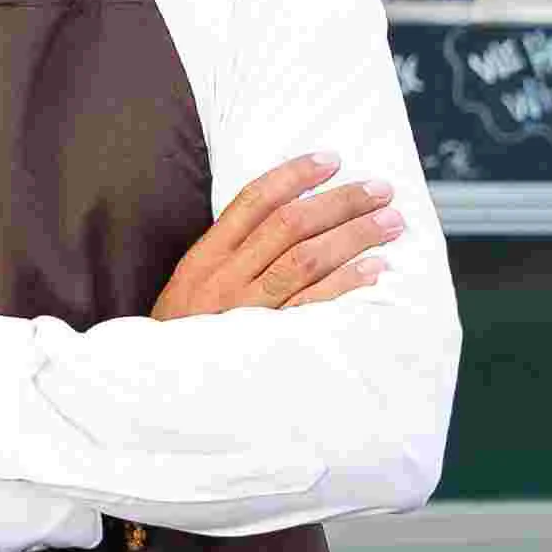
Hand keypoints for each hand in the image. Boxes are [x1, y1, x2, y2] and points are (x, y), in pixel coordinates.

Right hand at [150, 153, 400, 320]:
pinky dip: (346, 283)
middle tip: (379, 189)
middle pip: (289, 224)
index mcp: (206, 256)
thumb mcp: (190, 284)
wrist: (163, 390)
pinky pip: (314, 306)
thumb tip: (282, 218)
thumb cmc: (182, 334)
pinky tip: (374, 268)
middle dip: (339, 201)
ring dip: (353, 235)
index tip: (330, 160)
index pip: (254, 200)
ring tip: (388, 222)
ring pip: (306, 259)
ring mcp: (248, 310)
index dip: (294, 175)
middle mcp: (227, 277)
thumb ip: (227, 253)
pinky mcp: (269, 341)